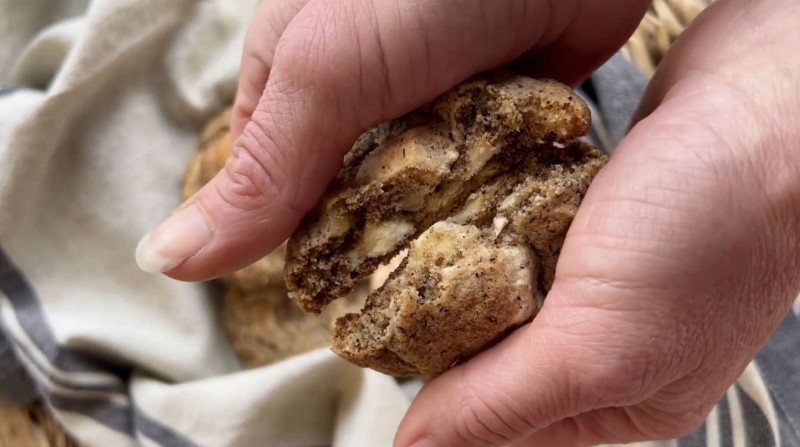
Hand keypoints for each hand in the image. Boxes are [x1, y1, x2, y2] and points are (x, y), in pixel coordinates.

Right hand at [134, 0, 649, 276]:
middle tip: (396, 284)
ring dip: (430, 225)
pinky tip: (489, 236)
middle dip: (367, 238)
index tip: (321, 293)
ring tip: (449, 271)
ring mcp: (429, 102)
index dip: (287, 240)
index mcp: (294, 73)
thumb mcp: (323, 74)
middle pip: (344, 195)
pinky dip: (482, 204)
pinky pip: (476, 178)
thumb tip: (168, 259)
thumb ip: (261, 170)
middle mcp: (359, 91)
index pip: (269, 181)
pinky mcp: (492, 111)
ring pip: (414, 193)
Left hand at [395, 0, 799, 444]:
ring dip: (465, 279)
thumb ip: (505, 402)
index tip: (387, 363)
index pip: (508, 426)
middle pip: (502, 360)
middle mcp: (615, 344)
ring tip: (414, 260)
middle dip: (448, 337)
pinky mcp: (594, 219)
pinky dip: (491, 231)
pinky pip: (521, 240)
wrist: (767, 103)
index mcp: (626, 399)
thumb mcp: (600, 344)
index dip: (446, 404)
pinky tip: (464, 218)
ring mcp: (605, 279)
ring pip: (507, 297)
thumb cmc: (709, 231)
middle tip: (387, 305)